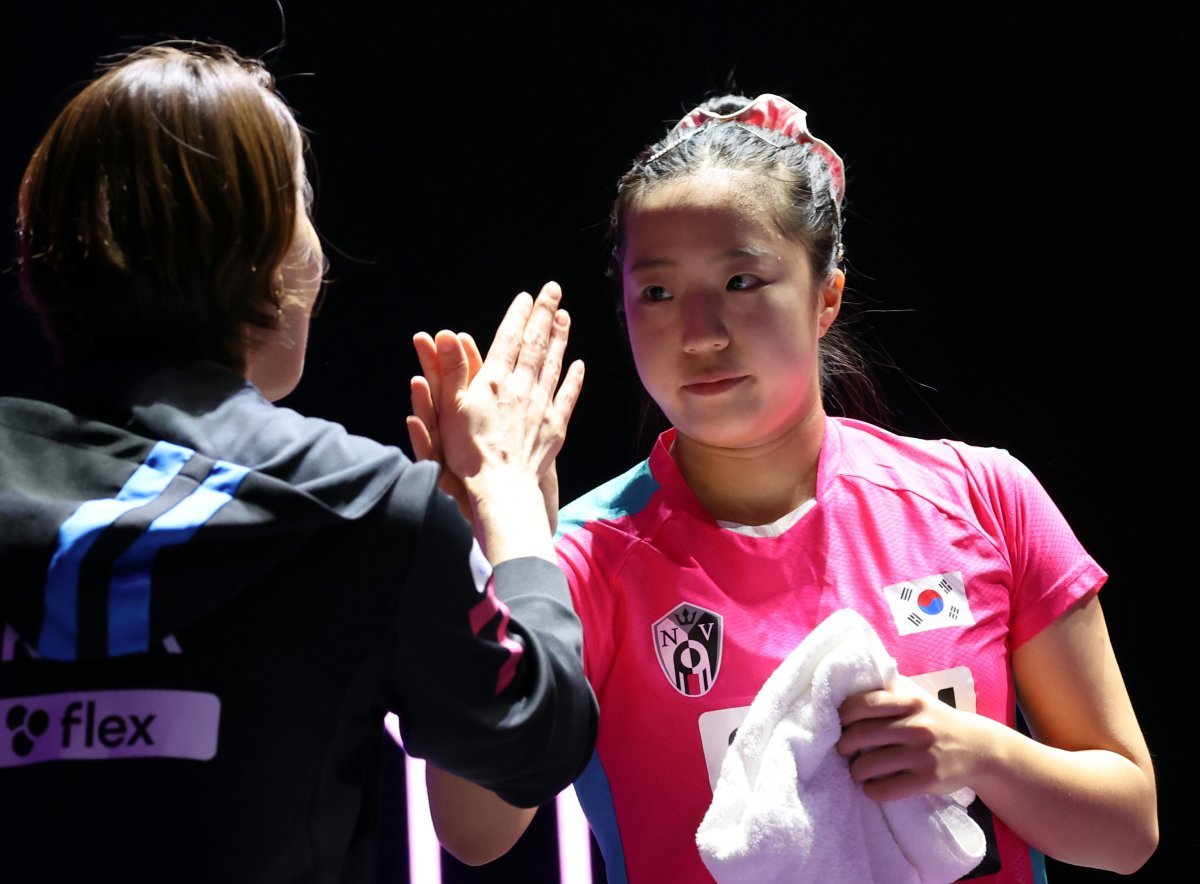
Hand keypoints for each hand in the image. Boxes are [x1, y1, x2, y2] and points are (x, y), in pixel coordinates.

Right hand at [407, 281, 583, 551]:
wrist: (502, 488)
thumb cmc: (469, 453)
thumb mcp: (451, 408)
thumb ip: (453, 369)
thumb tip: (447, 332)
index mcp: (495, 381)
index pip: (509, 339)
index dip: (518, 315)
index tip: (527, 295)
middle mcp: (522, 387)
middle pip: (536, 344)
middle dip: (544, 314)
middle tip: (553, 290)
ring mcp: (542, 406)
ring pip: (554, 364)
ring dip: (560, 338)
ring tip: (565, 316)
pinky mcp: (555, 427)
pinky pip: (567, 397)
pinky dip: (574, 379)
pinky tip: (579, 365)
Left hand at [835, 675, 985, 801]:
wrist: (978, 747)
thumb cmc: (935, 719)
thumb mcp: (916, 696)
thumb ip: (887, 689)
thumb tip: (847, 684)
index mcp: (909, 701)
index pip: (864, 704)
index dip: (843, 715)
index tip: (838, 723)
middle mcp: (916, 725)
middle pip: (861, 735)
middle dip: (843, 744)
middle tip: (842, 749)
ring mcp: (922, 754)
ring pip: (869, 764)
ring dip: (855, 770)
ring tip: (857, 769)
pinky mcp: (928, 779)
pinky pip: (887, 789)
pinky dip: (872, 790)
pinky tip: (871, 786)